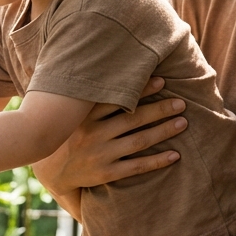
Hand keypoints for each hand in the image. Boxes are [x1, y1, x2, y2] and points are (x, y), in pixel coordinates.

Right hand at [32, 77, 187, 200]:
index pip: (116, 99)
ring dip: (162, 131)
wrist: (53, 172)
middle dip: (159, 110)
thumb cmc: (68, 134)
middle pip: (133, 120)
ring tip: (182, 122)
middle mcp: (94, 134)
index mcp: (85, 117)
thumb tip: (94, 62)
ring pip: (138, 142)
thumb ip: (84, 94)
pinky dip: (156, 161)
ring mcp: (101, 154)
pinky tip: (175, 155)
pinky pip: (136, 167)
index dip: (140, 89)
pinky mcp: (106, 173)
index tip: (161, 80)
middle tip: (181, 103)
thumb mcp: (69, 114)